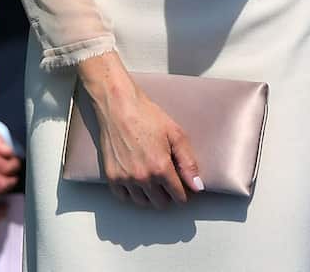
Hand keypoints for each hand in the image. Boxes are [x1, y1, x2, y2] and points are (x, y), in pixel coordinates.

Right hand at [78, 53, 201, 207]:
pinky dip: (130, 193)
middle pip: (161, 203)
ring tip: (151, 180)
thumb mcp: (175, 134)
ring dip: (149, 195)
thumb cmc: (147, 116)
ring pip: (142, 203)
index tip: (180, 183)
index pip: (179, 197)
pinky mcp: (111, 175)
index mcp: (161, 168)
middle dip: (167, 194)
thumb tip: (198, 187)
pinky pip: (123, 197)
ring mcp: (125, 178)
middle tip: (166, 180)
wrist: (117, 105)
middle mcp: (143, 178)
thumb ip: (189, 163)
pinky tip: (135, 181)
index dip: (183, 191)